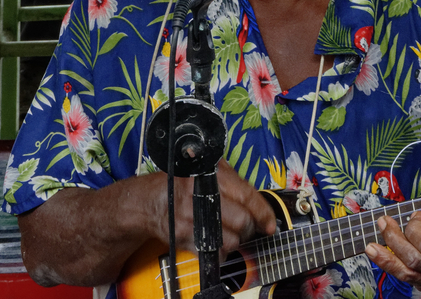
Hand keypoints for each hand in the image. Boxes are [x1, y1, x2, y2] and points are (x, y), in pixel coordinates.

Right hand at [152, 160, 277, 255]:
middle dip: (249, 228)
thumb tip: (260, 202)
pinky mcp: (185, 237)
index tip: (270, 223)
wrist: (151, 201)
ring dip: (235, 241)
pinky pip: (215, 252)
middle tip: (248, 226)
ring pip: (231, 240)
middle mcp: (201, 196)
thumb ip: (233, 180)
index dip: (263, 213)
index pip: (247, 196)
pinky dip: (220, 251)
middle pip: (242, 221)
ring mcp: (192, 218)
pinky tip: (216, 240)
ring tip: (229, 232)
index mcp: (211, 175)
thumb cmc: (182, 184)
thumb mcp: (208, 169)